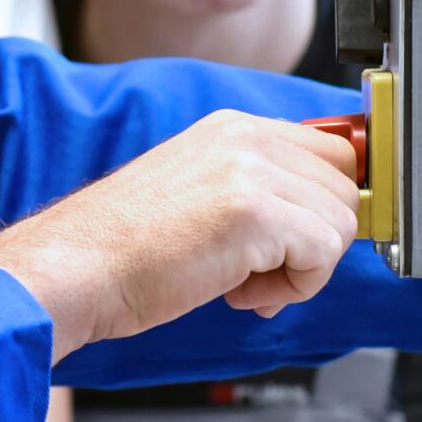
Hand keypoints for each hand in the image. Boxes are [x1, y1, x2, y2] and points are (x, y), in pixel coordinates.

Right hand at [0, 111, 361, 362]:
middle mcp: (247, 137)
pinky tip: (242, 293)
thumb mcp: (198, 192)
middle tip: (266, 271)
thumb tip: (318, 218)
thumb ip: (256, 189)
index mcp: (233, 127)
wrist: (75, 269)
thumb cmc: (123, 250)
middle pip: (346, 183)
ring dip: (304, 268)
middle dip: (319, 238)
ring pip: (341, 221)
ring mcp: (252, 170)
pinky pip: (324, 253)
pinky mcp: (256, 214)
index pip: (332, 149)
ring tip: (245, 283)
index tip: (306, 240)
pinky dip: (296, 288)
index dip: (326, 203)